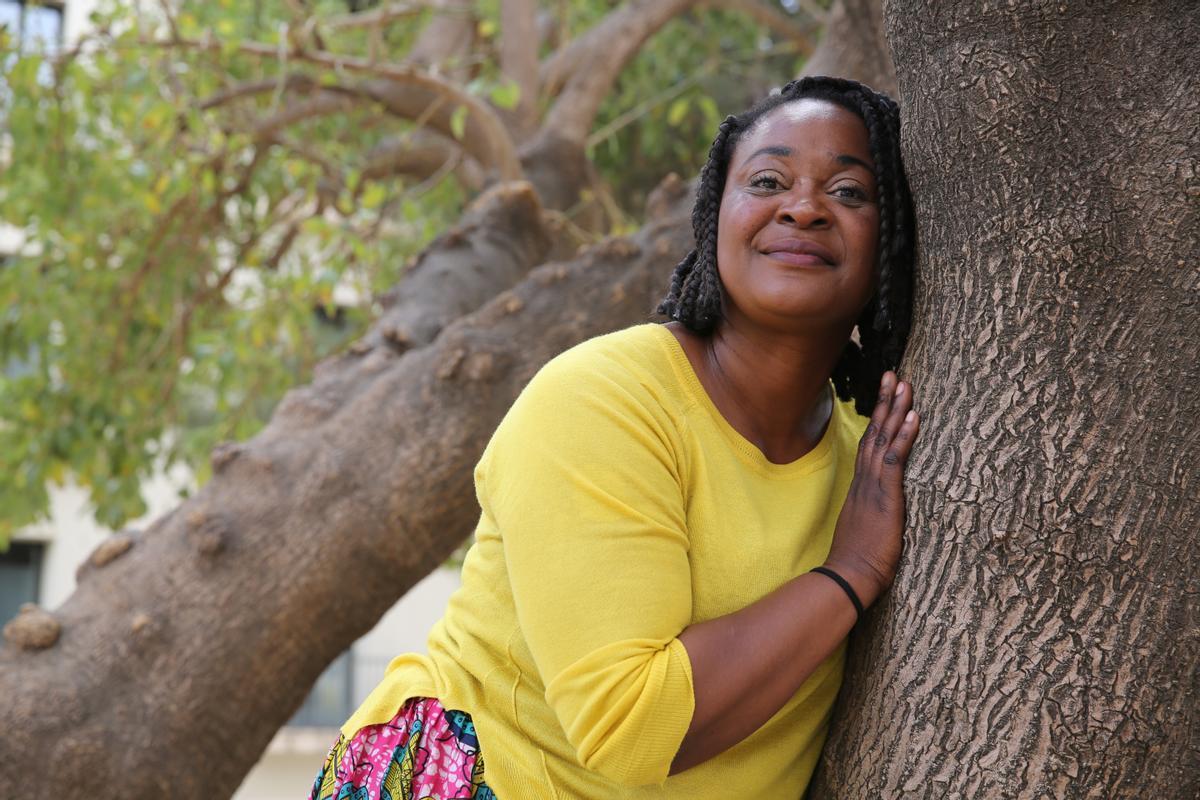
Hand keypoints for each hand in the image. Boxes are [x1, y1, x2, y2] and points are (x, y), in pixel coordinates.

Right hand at [824, 371, 919, 607]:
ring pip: (884, 440)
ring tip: (905, 384)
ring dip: (895, 410)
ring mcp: (873, 487)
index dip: (878, 421)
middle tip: (893, 374)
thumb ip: (870, 515)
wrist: (847, 578)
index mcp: (861, 489)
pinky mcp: (885, 497)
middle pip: (875, 434)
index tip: (884, 398)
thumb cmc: (856, 562)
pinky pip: (895, 460)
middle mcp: (865, 482)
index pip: (870, 446)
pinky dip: (904, 437)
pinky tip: (914, 416)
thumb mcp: (864, 531)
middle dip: (885, 403)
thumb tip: (877, 514)